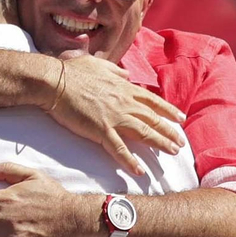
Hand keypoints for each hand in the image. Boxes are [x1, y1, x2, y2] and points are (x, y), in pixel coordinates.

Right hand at [46, 54, 183, 174]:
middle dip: (169, 131)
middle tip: (181, 143)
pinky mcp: (100, 130)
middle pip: (153, 119)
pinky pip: (119, 149)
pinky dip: (130, 161)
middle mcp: (124, 102)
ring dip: (160, 144)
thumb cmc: (73, 71)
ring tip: (173, 153)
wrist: (54, 81)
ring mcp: (114, 117)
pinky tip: (140, 171)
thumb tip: (126, 75)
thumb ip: (115, 72)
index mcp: (124, 88)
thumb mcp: (99, 65)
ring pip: (143, 133)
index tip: (180, 119)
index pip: (152, 101)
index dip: (168, 111)